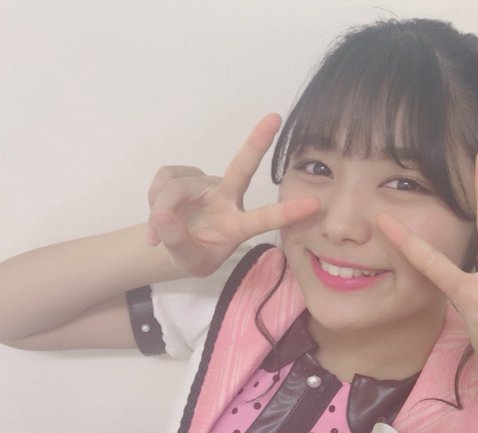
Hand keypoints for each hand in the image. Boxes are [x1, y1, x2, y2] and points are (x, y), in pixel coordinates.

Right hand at [147, 114, 318, 276]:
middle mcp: (228, 199)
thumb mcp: (188, 262)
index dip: (288, 212)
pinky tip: (156, 217)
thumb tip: (164, 216)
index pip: (265, 219)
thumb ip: (179, 244)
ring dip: (162, 207)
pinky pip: (166, 177)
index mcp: (238, 226)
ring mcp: (207, 185)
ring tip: (157, 233)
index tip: (315, 203)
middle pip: (242, 167)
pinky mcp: (185, 175)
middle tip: (275, 118)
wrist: (172, 244)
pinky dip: (153, 196)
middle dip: (257, 143)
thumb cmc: (193, 255)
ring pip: (180, 185)